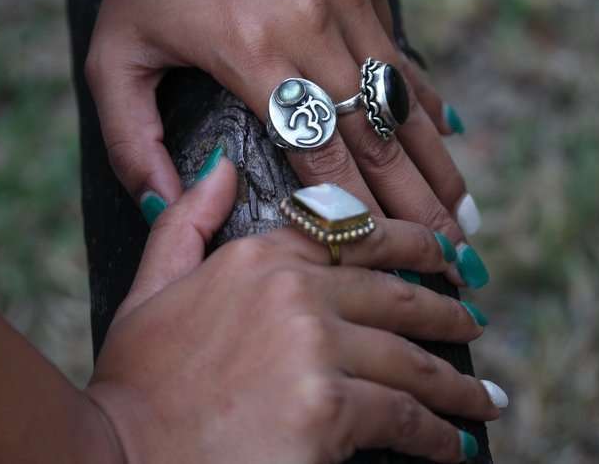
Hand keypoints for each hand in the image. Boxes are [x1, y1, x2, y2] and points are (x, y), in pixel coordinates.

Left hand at [84, 0, 481, 265]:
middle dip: (417, 205)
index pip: (322, 156)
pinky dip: (420, 98)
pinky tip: (446, 136)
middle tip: (452, 259)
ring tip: (465, 214)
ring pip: (401, 97)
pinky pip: (397, 50)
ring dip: (435, 160)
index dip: (359, 215)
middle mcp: (313, 24)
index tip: (393, 264)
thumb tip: (165, 210)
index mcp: (254, 55)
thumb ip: (132, 144)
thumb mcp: (114, 61)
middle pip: (377, 136)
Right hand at [85, 156, 503, 463]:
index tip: (450, 259)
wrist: (116, 459)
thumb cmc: (136, 386)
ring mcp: (315, 347)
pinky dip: (438, 436)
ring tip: (482, 402)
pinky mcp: (329, 409)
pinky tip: (455, 445)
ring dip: (455, 387)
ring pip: (412, 362)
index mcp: (259, 256)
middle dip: (447, 315)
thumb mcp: (151, 290)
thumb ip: (190, 223)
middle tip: (477, 327)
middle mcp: (295, 291)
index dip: (415, 246)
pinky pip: (405, 418)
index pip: (359, 237)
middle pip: (398, 298)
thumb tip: (220, 164)